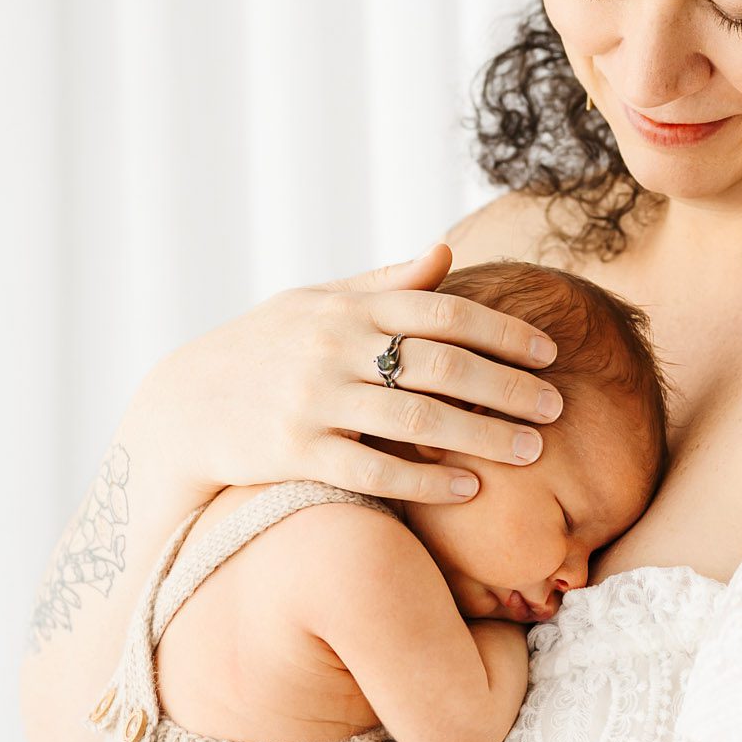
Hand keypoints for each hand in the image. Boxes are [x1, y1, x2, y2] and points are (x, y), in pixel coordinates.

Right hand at [138, 242, 563, 506]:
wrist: (184, 403)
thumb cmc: (266, 348)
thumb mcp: (317, 302)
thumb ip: (385, 283)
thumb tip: (446, 252)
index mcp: (347, 307)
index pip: (442, 311)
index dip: (503, 330)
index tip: (549, 352)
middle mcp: (333, 348)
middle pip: (441, 365)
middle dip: (507, 387)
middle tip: (557, 408)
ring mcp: (313, 401)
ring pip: (417, 420)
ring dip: (482, 436)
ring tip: (533, 452)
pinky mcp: (296, 453)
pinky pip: (374, 470)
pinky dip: (427, 480)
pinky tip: (471, 489)